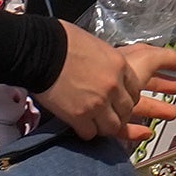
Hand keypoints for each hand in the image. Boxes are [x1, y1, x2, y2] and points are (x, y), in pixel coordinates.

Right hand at [42, 23, 175, 142]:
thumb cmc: (63, 41)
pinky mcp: (79, 116)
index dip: (127, 97)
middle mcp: (112, 86)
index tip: (119, 100)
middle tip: (108, 114)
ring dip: (104, 126)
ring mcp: (97, 103)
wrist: (40, 49)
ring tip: (95, 123)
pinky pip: (90, 133)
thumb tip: (105, 69)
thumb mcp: (96, 45)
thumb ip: (107, 62)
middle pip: (127, 110)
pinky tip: (79, 125)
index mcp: (119, 66)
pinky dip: (85, 131)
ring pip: (112, 127)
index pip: (135, 90)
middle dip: (118, 114)